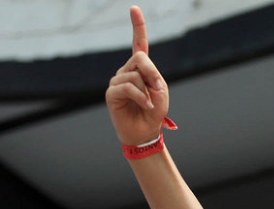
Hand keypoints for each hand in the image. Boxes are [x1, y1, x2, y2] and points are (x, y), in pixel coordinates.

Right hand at [105, 6, 169, 145]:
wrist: (145, 131)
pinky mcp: (111, 92)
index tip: (134, 8)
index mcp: (141, 68)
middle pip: (141, 58)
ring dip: (147, 90)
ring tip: (148, 103)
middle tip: (156, 90)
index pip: (138, 44)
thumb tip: (137, 68)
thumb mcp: (160, 90)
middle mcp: (127, 70)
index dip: (137, 26)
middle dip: (152, 74)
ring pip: (135, 74)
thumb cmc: (154, 111)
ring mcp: (117, 80)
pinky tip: (144, 105)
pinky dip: (141, 96)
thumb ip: (152, 74)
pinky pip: (128, 86)